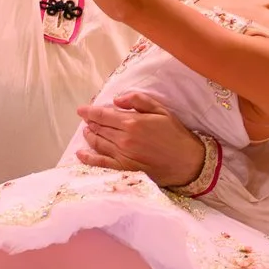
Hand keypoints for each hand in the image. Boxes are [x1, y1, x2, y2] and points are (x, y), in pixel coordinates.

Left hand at [74, 92, 207, 186]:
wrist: (187, 162)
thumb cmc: (175, 134)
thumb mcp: (161, 110)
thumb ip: (138, 101)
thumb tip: (116, 99)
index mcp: (132, 122)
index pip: (103, 115)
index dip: (89, 112)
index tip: (81, 110)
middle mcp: (124, 139)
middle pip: (99, 128)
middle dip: (90, 122)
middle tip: (86, 119)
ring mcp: (122, 155)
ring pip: (98, 143)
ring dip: (89, 136)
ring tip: (87, 131)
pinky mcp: (124, 169)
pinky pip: (101, 163)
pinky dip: (88, 159)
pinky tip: (81, 154)